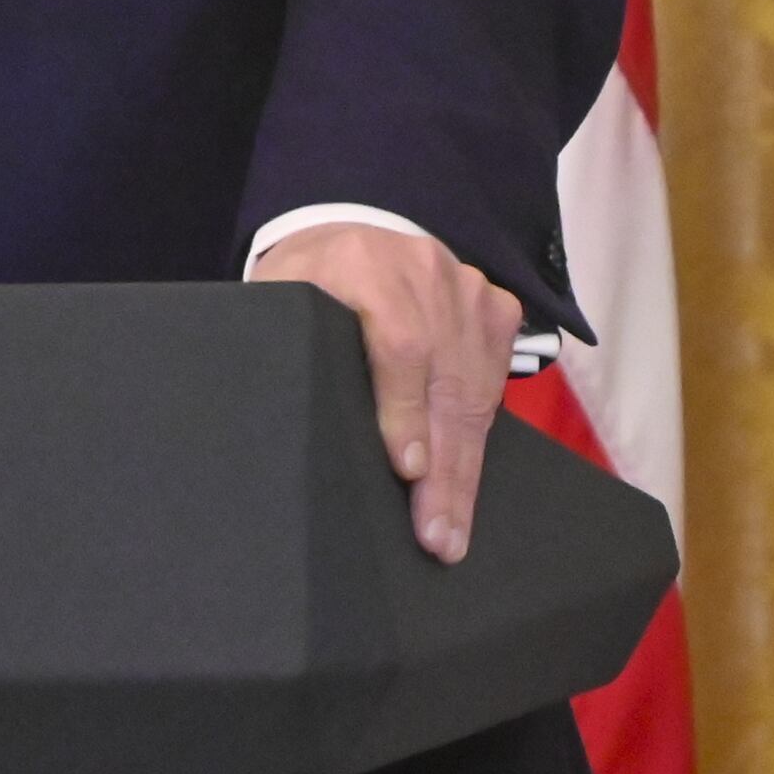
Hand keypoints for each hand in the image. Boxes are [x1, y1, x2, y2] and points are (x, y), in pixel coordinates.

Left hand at [252, 220, 521, 562]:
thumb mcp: (278, 303)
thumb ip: (285, 344)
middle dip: (444, 468)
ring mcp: (466, 286)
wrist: (349, 239)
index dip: (405, 409)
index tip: (407, 469)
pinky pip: (495, 381)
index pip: (399, 343)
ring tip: (452, 529)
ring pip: (476, 390)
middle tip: (437, 535)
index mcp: (361, 264)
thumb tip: (284, 426)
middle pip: (445, 379)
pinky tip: (467, 485)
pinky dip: (481, 437)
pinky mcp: (494, 305)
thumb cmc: (304, 287)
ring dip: (465, 467)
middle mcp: (423, 270)